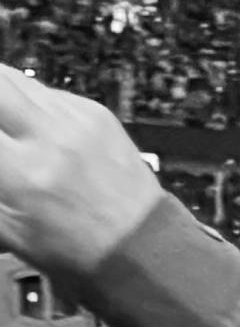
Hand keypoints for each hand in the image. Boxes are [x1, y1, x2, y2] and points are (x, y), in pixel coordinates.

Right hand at [0, 65, 166, 277]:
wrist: (139, 244)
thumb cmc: (76, 246)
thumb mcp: (8, 227)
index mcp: (23, 172)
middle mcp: (51, 137)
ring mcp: (78, 121)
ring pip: (18, 79)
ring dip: (1, 91)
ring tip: (4, 120)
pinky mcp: (97, 115)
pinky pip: (50, 92)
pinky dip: (30, 99)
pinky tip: (25, 119)